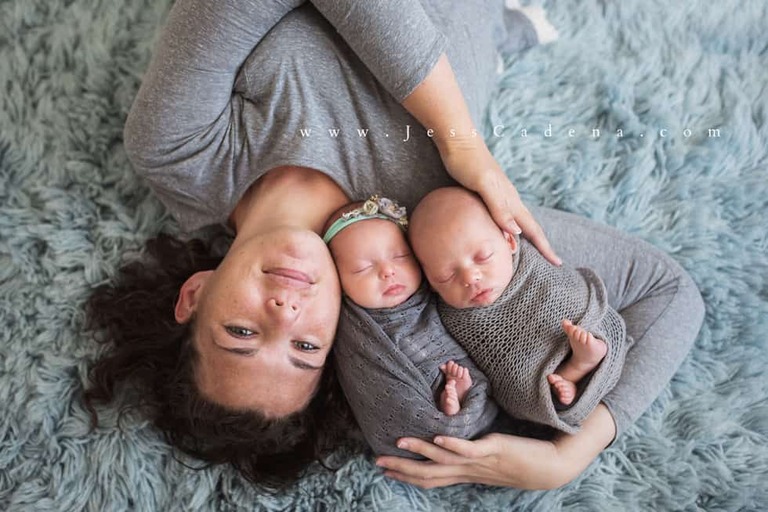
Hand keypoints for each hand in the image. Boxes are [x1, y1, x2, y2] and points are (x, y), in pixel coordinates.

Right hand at [376, 404, 616, 488]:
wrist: (551, 467)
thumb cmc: (521, 459)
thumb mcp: (491, 458)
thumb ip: (472, 453)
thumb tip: (455, 444)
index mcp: (466, 473)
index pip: (431, 477)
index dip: (407, 474)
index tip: (385, 468)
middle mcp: (469, 471)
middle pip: (429, 473)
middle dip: (403, 468)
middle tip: (378, 461)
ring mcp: (480, 462)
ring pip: (443, 461)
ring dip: (419, 453)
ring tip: (399, 443)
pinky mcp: (493, 450)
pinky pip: (468, 449)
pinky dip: (450, 446)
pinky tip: (436, 439)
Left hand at [437, 137, 561, 265]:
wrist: (458, 141)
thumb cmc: (468, 163)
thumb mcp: (483, 185)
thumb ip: (499, 208)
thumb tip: (517, 233)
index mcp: (510, 200)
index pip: (532, 228)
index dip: (544, 246)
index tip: (558, 262)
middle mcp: (508, 198)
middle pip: (528, 226)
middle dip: (540, 244)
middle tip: (551, 262)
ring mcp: (499, 195)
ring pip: (516, 222)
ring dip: (524, 238)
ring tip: (529, 252)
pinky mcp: (488, 192)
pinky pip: (503, 216)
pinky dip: (507, 229)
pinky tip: (501, 232)